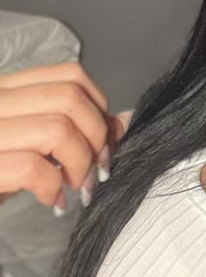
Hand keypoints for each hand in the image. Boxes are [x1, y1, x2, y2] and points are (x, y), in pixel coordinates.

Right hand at [0, 61, 132, 211]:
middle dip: (96, 138)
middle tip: (94, 171)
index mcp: (3, 91)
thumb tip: (123, 120)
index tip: (102, 142)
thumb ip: (72, 128)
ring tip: (74, 188)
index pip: (70, 75)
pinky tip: (51, 202)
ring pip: (56, 128)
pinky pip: (32, 167)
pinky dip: (53, 188)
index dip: (99, 108)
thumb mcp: (31, 145)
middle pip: (70, 98)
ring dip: (79, 164)